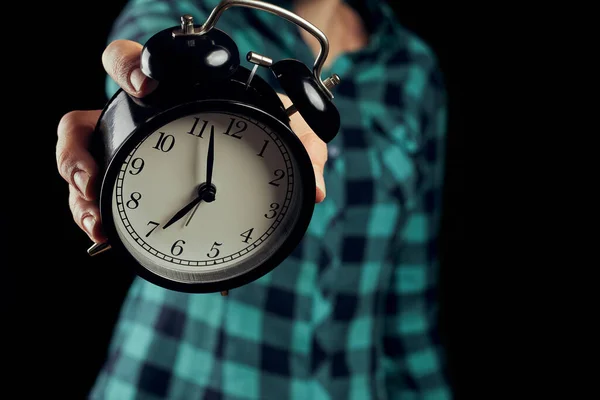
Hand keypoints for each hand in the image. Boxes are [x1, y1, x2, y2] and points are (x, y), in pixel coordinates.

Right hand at [56, 40, 326, 244]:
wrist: (257, 154)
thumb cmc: (264, 134)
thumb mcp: (286, 135)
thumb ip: (304, 149)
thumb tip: (316, 190)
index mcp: (169, 94)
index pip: (126, 63)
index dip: (125, 69)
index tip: (146, 88)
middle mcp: (139, 123)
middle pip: (80, 124)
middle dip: (75, 154)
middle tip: (89, 180)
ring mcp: (129, 156)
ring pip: (80, 167)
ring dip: (78, 197)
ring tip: (96, 223)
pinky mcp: (130, 188)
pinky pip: (98, 198)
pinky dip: (96, 217)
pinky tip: (106, 236)